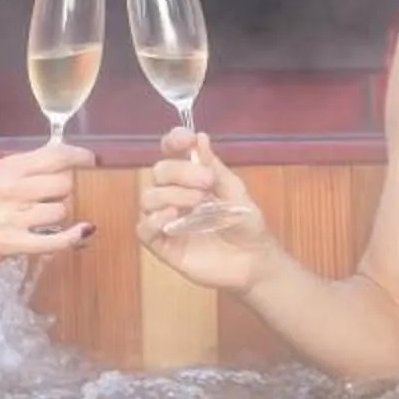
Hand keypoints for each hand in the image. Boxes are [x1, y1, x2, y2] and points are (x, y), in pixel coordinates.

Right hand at [0, 142, 98, 278]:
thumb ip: (26, 168)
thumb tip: (65, 156)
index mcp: (7, 168)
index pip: (54, 155)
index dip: (78, 156)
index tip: (91, 159)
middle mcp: (10, 189)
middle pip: (63, 183)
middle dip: (64, 190)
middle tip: (51, 196)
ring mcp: (12, 218)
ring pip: (60, 210)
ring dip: (58, 214)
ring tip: (41, 218)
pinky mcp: (13, 244)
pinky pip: (54, 240)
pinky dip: (73, 237)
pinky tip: (83, 231)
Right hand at [136, 127, 275, 291]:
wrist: (254, 261)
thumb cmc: (245, 224)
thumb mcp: (235, 192)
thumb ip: (215, 167)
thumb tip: (200, 138)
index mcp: (191, 178)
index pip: (171, 153)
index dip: (173, 141)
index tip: (186, 140)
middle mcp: (174, 195)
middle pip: (159, 172)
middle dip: (180, 172)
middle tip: (207, 182)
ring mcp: (167, 220)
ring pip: (148, 198)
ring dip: (171, 194)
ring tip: (198, 202)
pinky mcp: (163, 246)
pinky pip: (144, 230)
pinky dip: (153, 220)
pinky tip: (172, 216)